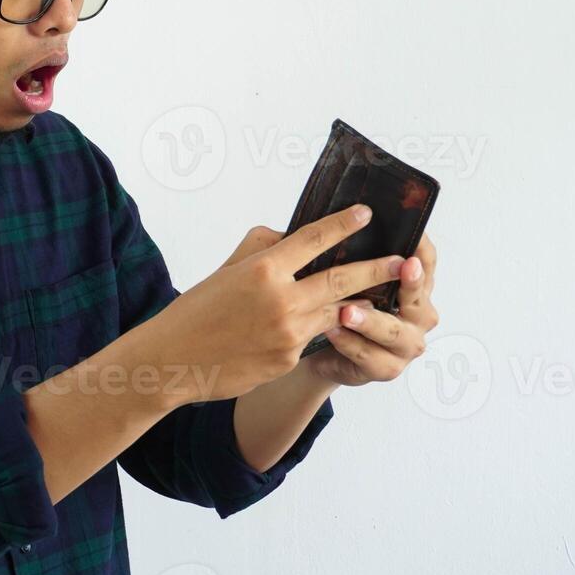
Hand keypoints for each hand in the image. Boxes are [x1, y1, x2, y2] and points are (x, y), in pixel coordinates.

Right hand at [149, 204, 407, 405]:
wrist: (172, 361)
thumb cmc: (196, 310)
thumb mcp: (226, 269)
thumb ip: (263, 249)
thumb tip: (294, 237)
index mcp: (263, 269)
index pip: (313, 239)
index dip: (343, 224)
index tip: (366, 213)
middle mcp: (281, 300)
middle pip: (342, 278)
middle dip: (377, 269)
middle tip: (402, 261)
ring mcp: (288, 333)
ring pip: (335, 312)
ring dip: (357, 303)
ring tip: (377, 295)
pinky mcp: (288, 359)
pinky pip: (313, 338)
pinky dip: (318, 329)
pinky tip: (322, 326)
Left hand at [305, 232, 439, 386]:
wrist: (322, 351)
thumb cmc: (339, 303)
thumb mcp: (345, 274)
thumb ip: (350, 253)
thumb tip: (337, 217)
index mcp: (414, 286)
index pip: (427, 262)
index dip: (423, 247)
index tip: (414, 231)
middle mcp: (418, 315)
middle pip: (420, 298)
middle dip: (412, 282)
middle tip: (403, 265)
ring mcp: (405, 344)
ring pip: (394, 332)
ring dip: (371, 321)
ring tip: (347, 310)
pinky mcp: (387, 368)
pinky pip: (370, 357)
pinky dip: (350, 343)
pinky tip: (332, 331)